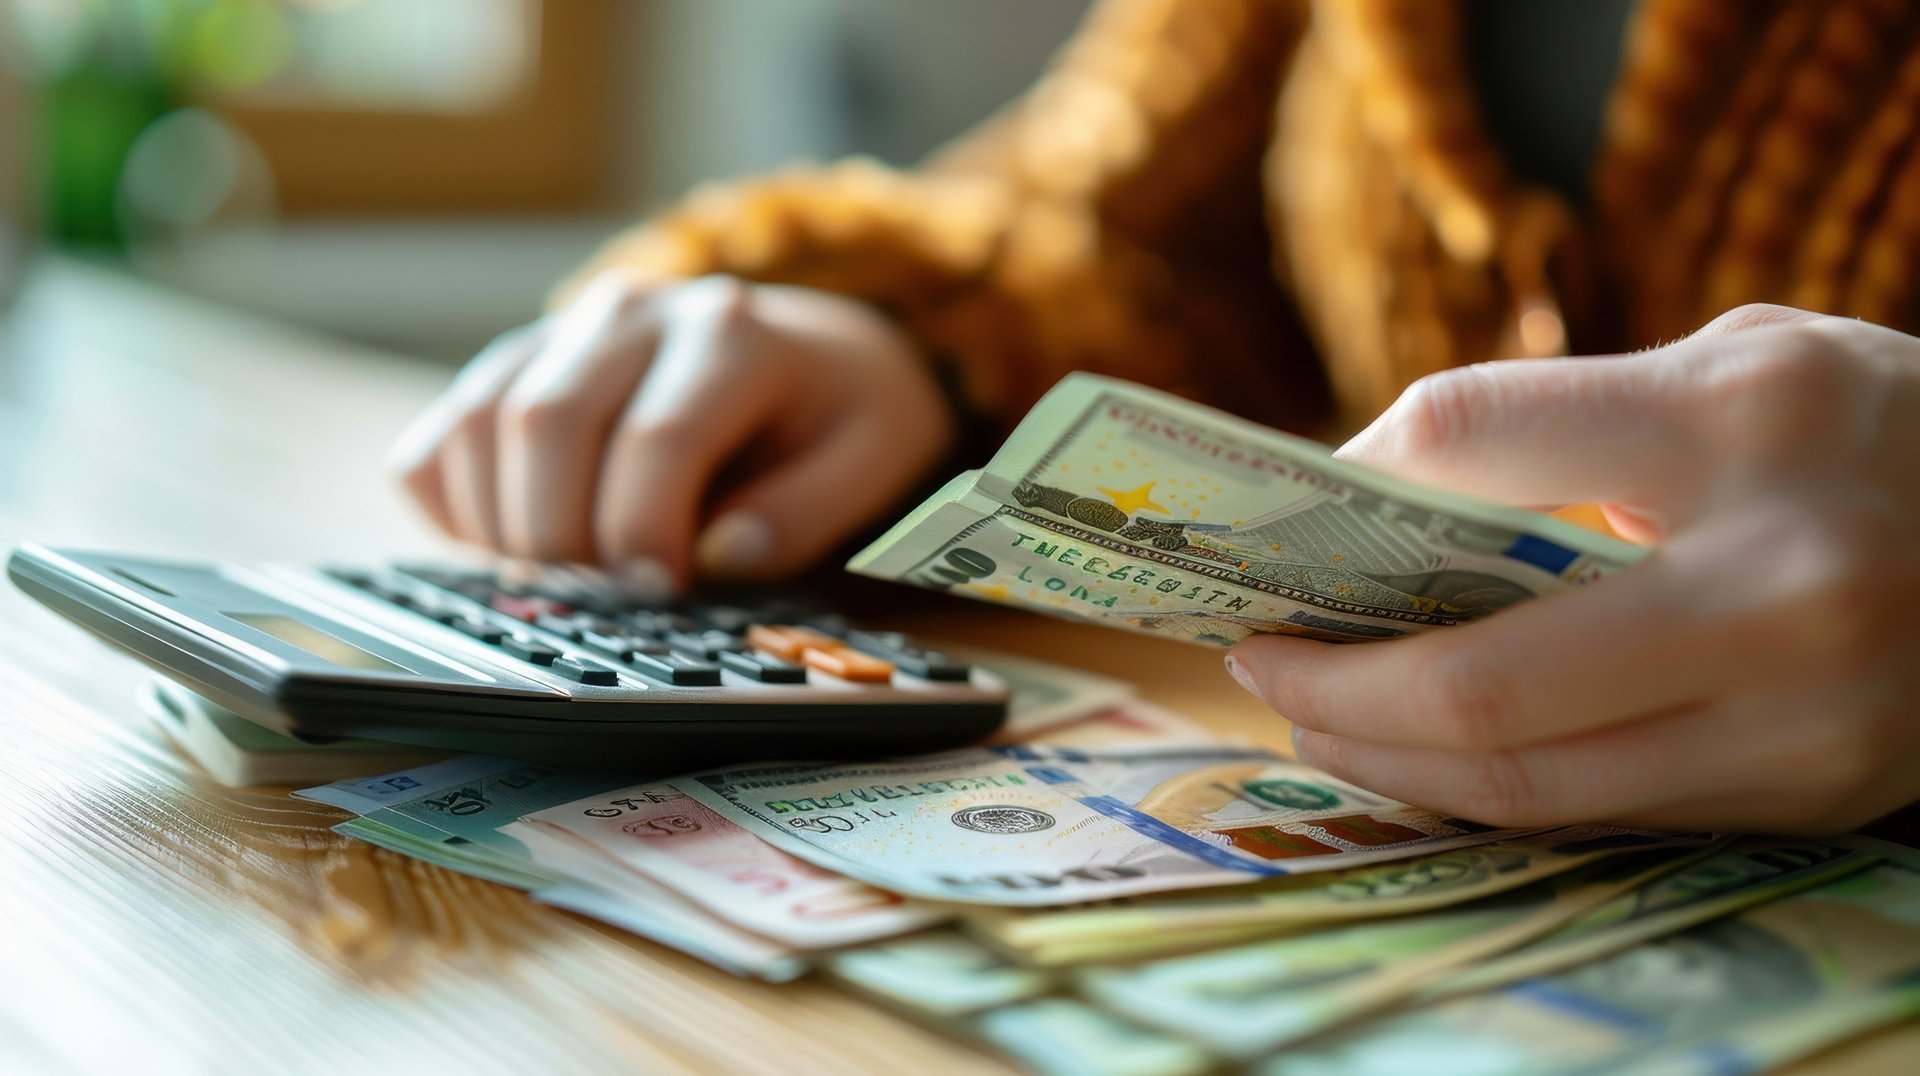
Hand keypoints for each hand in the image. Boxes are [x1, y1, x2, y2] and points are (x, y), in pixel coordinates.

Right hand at [390, 274, 956, 591]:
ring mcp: (557, 333)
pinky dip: (456, 513)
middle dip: (562, 537)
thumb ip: (806, 512)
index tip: (658, 592)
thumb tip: (715, 555)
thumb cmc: (834, 413)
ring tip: (567, 583)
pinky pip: (439, 443)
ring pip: (478, 425)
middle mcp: (631, 312)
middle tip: (603, 603)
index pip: (657, 435)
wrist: (807, 350)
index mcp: (730, 332)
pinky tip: (520, 549)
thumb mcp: (873, 457)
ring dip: (503, 528)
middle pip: (546, 422)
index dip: (644, 530)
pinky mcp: (508, 367)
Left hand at [1225, 305, 1919, 833]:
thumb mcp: (1739, 365)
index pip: (1466, 438)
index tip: (1277, 518)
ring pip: (1530, 784)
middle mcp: (1784, 586)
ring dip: (1390, 762)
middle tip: (1258, 664)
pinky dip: (1488, 790)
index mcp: (1745, 421)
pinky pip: (1600, 811)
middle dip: (1335, 688)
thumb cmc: (1875, 428)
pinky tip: (1426, 757)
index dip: (1343, 482)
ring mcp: (1808, 718)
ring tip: (1318, 720)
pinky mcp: (1814, 795)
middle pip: (1481, 682)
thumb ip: (1568, 419)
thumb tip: (1368, 493)